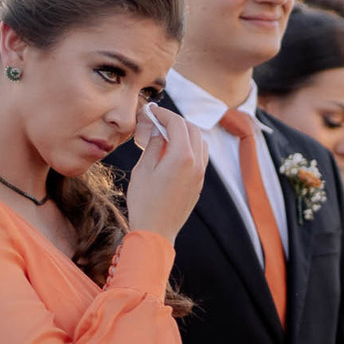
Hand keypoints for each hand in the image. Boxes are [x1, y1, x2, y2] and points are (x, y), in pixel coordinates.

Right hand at [126, 107, 207, 240]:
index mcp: (182, 157)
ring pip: (200, 143)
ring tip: (168, 135)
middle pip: (192, 129)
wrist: (156, 232)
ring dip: (186, 133)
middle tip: (159, 121)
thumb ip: (154, 145)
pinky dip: (191, 147)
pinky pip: (201, 158)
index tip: (153, 111)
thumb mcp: (143, 169)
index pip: (177, 123)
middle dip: (176, 121)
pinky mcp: (199, 185)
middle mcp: (197, 164)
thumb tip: (159, 132)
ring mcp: (200, 175)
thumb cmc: (145, 202)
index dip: (164, 113)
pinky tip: (175, 152)